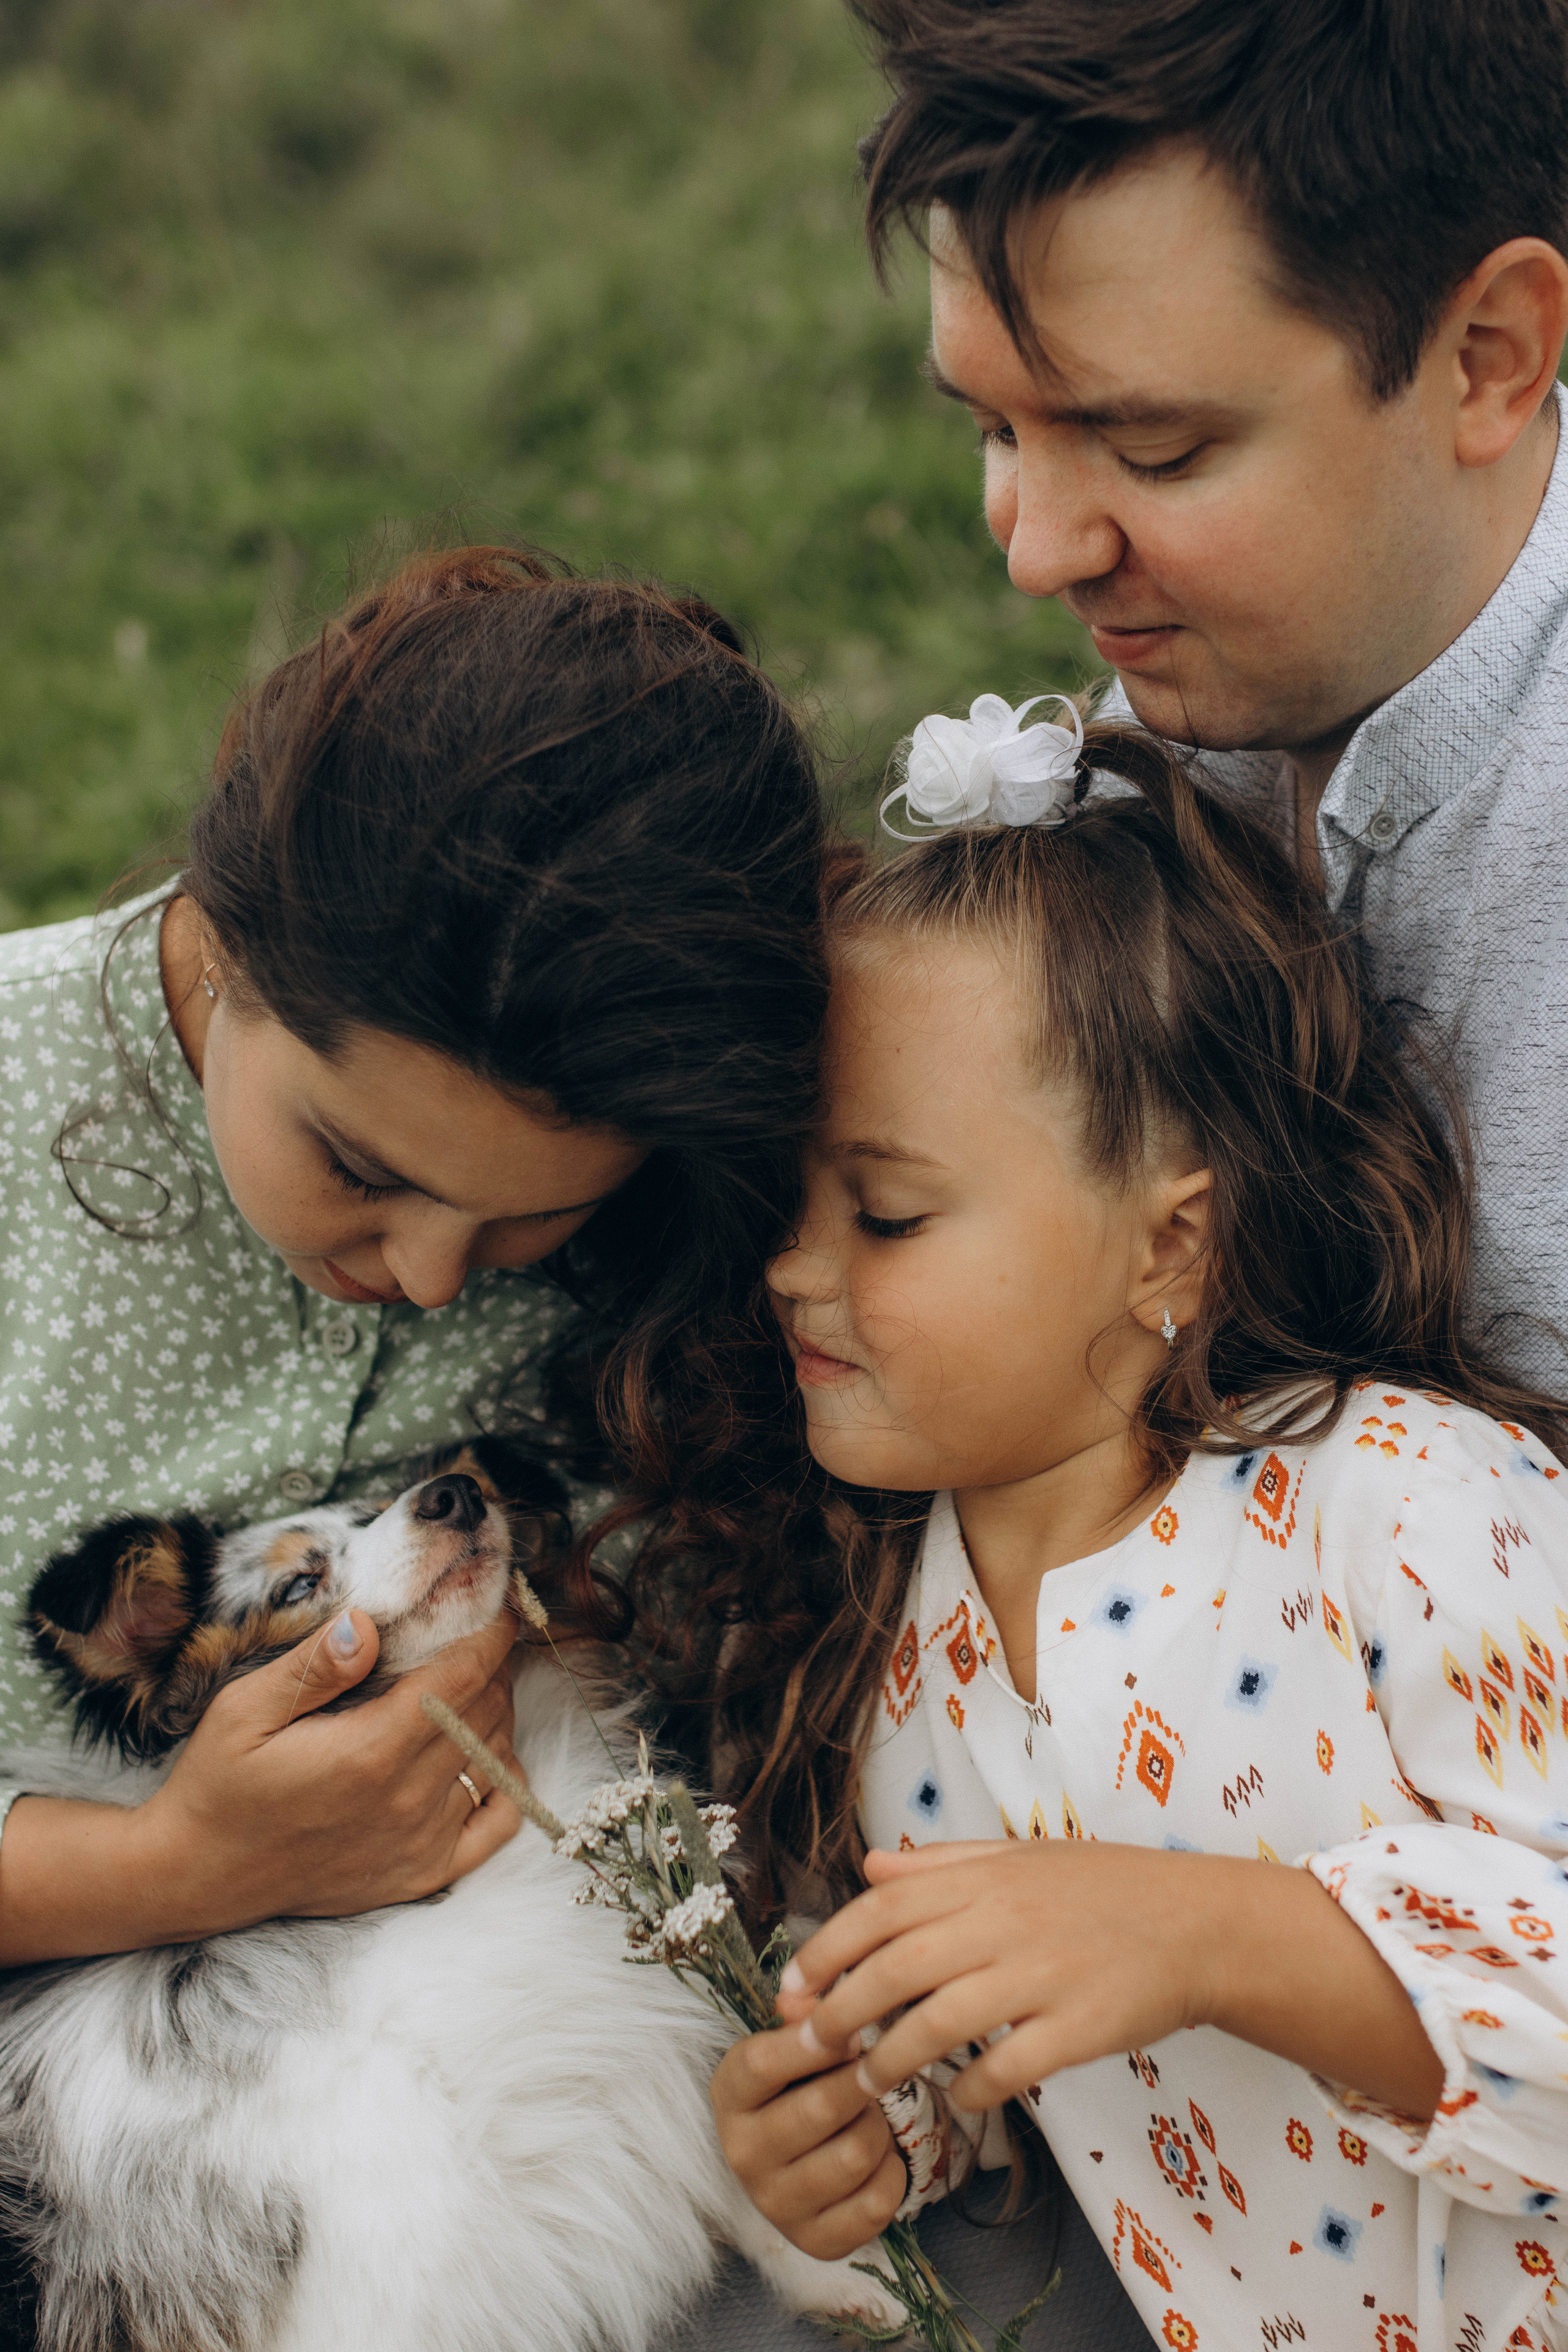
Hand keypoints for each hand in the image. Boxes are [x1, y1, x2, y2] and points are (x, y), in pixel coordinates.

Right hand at [0, 1608, 526, 1961]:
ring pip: (496, 1758)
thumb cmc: (218, 1785)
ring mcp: (421, 1843)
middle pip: (487, 1712)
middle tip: (476, 1635)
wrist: (199, 1876)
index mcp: (369, 1752)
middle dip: (493, 1665)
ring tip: (472, 1685)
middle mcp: (407, 1800)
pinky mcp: (423, 1874)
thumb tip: (368, 1623)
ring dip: (495, 1715)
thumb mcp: (243, 1710)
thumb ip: (313, 1666)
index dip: (491, 1633)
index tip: (499, 1601)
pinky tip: (484, 1755)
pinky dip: (504, 1781)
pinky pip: (498, 1823)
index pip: (463, 1678)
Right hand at [711, 2021, 907, 2261]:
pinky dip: (892, 2173)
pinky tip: (879, 2160)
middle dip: (862, 2084)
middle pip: (820, 2108)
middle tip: (874, 2074)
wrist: (798, 2162)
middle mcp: (741, 2154)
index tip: (852, 2035)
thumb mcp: (791, 2046)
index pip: (763, 2062)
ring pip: (855, 2153)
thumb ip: (799, 2018)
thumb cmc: (799, 2087)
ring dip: (879, 2128)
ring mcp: (775, 2203)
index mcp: (729, 2095)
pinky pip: (876, 2202)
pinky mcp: (814, 2241)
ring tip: (872, 2117)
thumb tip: (801, 1999)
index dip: (816, 2043)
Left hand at [775, 1840, 1204, 2115]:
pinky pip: (1007, 2066)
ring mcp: (1043, 1975)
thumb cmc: (1103, 1889)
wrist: (1197, 1923)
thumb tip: (868, 1869)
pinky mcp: (1078, 2027)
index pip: (883, 1908)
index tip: (794, 1987)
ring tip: (864, 2082)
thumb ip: (942, 1864)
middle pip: (898, 1968)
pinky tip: (955, 2099)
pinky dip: (970, 2088)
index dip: (828, 1949)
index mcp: (986, 1878)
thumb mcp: (1020, 1856)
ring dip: (890, 2058)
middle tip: (808, 2045)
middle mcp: (1006, 1921)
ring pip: (941, 2021)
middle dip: (840, 2010)